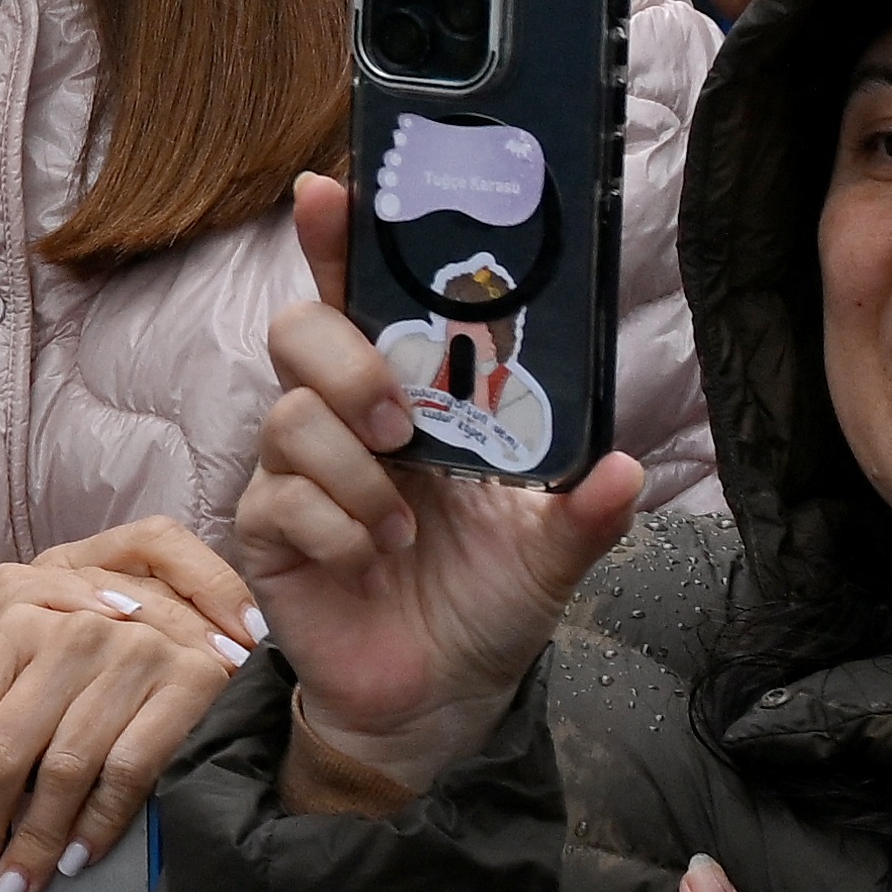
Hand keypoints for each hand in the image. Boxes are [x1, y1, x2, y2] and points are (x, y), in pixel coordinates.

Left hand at [0, 521, 269, 891]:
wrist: (198, 631)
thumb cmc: (79, 671)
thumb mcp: (3, 676)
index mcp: (9, 623)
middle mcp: (68, 630)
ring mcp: (133, 653)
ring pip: (61, 771)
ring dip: (33, 844)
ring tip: (12, 889)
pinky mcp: (190, 683)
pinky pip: (128, 774)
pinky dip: (97, 826)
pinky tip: (75, 862)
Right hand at [234, 175, 634, 813]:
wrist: (436, 700)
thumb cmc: (484, 604)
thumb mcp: (551, 553)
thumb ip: (584, 510)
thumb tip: (625, 468)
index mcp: (410, 399)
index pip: (362, 298)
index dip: (337, 240)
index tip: (327, 191)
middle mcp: (343, 421)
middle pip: (298, 333)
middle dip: (346, 362)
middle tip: (398, 419)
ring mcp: (295, 473)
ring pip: (290, 420)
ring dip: (357, 474)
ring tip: (405, 529)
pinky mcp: (267, 530)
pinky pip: (280, 499)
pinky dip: (338, 527)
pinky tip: (372, 559)